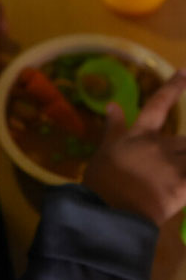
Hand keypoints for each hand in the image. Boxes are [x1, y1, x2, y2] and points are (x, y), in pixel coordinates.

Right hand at [82, 70, 185, 225]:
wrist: (109, 207)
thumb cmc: (102, 178)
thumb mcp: (105, 149)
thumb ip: (114, 127)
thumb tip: (112, 104)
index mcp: (139, 134)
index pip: (157, 105)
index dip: (173, 88)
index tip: (184, 72)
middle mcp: (159, 145)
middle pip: (185, 139)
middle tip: (180, 153)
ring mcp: (173, 166)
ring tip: (179, 171)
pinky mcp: (182, 187)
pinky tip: (185, 188)